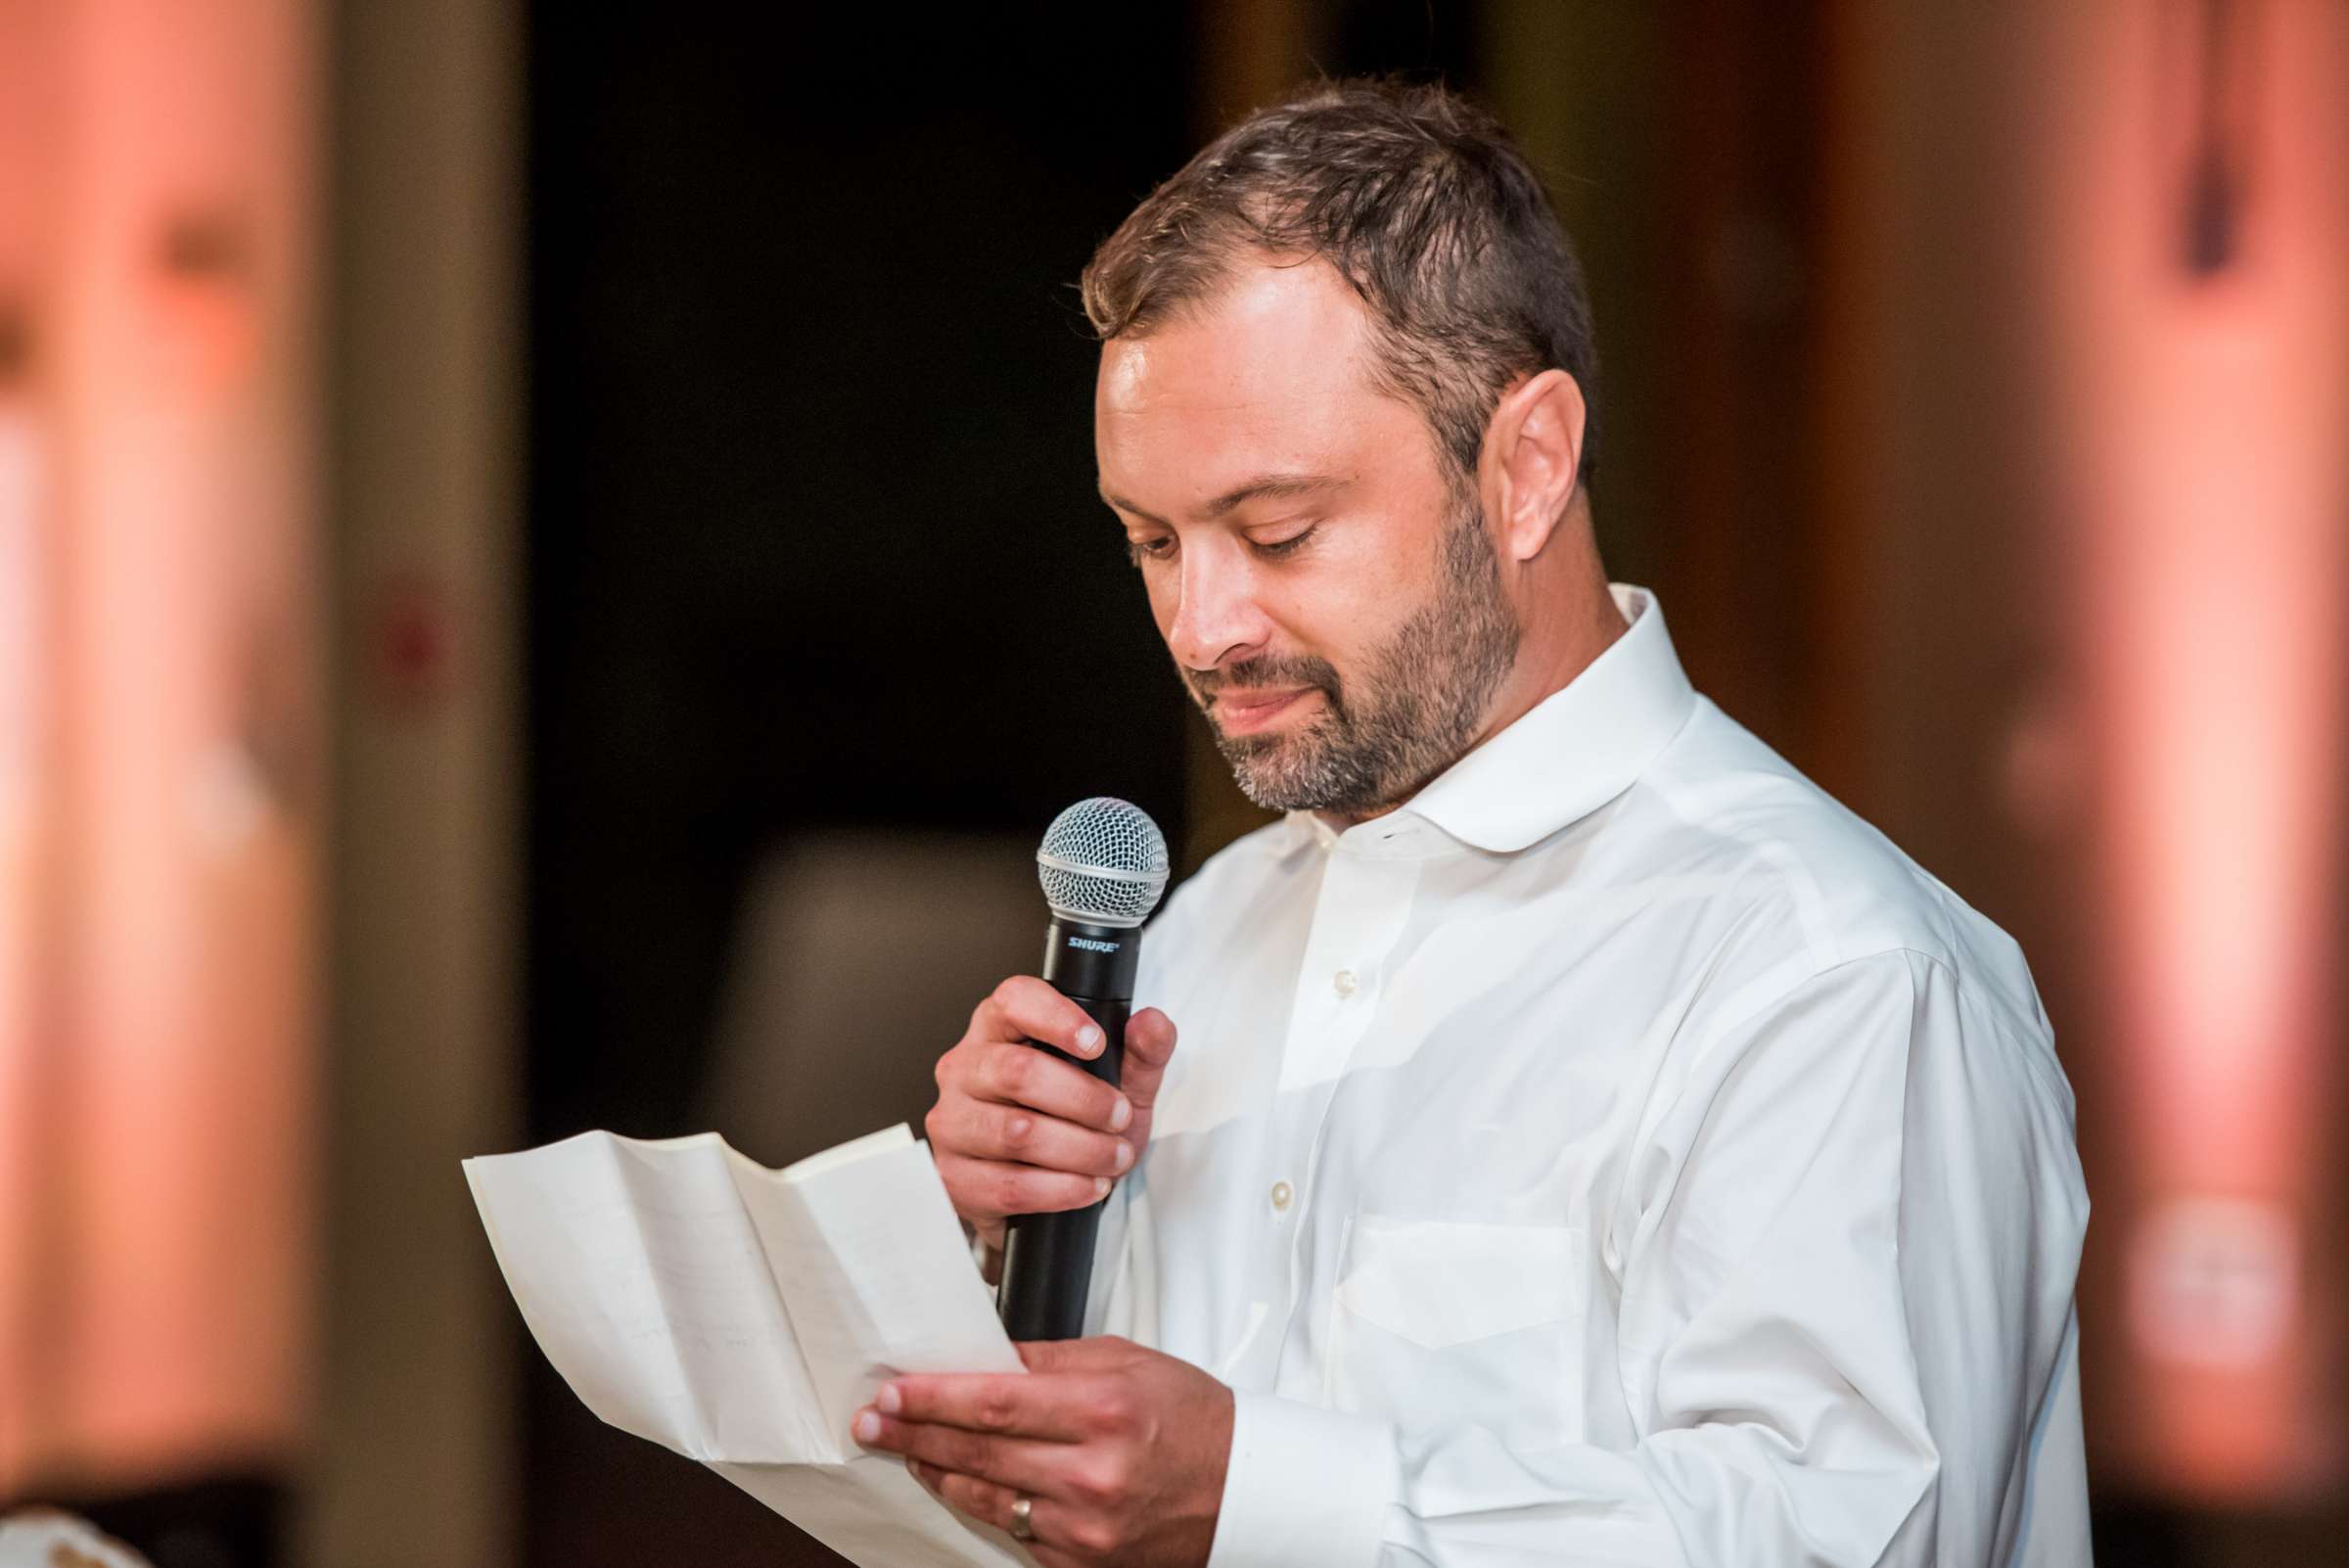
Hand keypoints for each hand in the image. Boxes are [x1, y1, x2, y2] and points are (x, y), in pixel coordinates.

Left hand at [852, 1336, 1231, 1567]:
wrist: (1240, 1492)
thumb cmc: (1190, 1419)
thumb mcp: (1126, 1363)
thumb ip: (1051, 1361)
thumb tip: (983, 1357)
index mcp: (1104, 1410)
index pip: (994, 1401)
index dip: (934, 1397)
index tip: (895, 1390)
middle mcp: (1092, 1473)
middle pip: (978, 1450)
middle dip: (915, 1432)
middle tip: (874, 1420)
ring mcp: (1084, 1527)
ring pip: (984, 1496)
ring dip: (935, 1469)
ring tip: (904, 1448)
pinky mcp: (1080, 1563)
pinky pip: (1011, 1530)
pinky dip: (978, 1502)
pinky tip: (956, 1481)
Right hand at [926, 976, 1179, 1257]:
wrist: (1041, 1196)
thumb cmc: (1072, 1121)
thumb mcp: (1118, 1083)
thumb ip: (1142, 1053)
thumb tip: (1151, 1023)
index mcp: (999, 1028)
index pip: (1014, 1000)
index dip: (1056, 1017)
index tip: (1097, 1044)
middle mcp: (965, 1067)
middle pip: (1018, 1072)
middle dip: (1084, 1100)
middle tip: (1119, 1118)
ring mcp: (953, 1122)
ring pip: (1017, 1133)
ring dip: (1081, 1150)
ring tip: (1113, 1157)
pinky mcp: (955, 1176)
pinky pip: (1011, 1184)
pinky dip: (1063, 1189)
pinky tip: (1089, 1185)